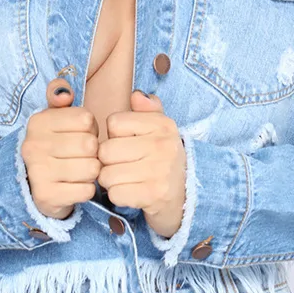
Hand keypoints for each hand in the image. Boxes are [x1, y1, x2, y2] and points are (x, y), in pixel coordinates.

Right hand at [21, 78, 100, 220]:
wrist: (32, 185)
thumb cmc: (54, 144)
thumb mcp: (54, 116)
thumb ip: (58, 93)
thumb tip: (64, 94)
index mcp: (38, 121)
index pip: (86, 119)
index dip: (91, 128)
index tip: (80, 134)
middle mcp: (33, 145)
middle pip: (90, 144)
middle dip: (93, 151)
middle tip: (82, 155)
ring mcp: (38, 172)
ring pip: (91, 168)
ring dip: (91, 171)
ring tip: (80, 170)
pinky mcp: (46, 196)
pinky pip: (86, 190)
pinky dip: (86, 189)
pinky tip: (75, 186)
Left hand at [97, 90, 186, 238]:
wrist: (187, 195)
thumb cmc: (163, 158)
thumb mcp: (160, 128)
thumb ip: (147, 109)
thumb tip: (136, 95)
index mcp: (162, 124)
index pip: (114, 122)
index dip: (114, 135)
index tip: (127, 143)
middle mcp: (163, 144)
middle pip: (106, 150)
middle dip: (107, 161)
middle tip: (121, 165)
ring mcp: (159, 170)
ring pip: (107, 174)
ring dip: (110, 181)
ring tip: (125, 179)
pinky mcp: (154, 194)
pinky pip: (115, 194)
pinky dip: (118, 196)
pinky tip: (130, 193)